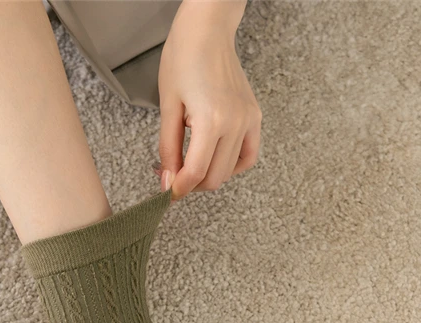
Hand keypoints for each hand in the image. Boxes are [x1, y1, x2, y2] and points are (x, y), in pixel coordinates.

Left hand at [155, 1, 260, 200]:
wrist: (207, 32)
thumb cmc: (183, 60)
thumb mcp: (167, 107)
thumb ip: (168, 149)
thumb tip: (167, 180)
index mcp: (212, 120)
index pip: (196, 172)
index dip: (178, 188)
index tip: (166, 193)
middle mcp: (236, 123)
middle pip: (214, 178)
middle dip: (191, 184)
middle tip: (171, 176)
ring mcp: (249, 120)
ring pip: (230, 170)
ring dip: (208, 175)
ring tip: (188, 164)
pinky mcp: (255, 116)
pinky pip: (248, 155)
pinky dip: (231, 165)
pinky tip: (213, 159)